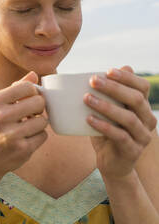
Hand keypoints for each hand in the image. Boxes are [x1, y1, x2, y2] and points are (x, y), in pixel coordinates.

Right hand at [0, 71, 48, 182]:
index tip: (28, 100)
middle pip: (38, 102)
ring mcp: (11, 134)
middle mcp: (0, 117)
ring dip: (39, 124)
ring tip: (27, 128)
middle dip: (39, 108)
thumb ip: (15, 89)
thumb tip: (34, 74)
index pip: (27, 87)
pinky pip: (43, 136)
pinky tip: (26, 139)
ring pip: (43, 120)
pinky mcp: (22, 149)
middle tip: (31, 114)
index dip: (33, 92)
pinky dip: (38, 137)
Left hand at [84, 65, 157, 179]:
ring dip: (106, 106)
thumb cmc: (106, 132)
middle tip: (93, 81)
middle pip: (136, 99)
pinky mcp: (133, 150)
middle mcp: (147, 120)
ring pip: (129, 118)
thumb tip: (96, 74)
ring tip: (86, 98)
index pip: (142, 87)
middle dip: (114, 88)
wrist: (112, 163)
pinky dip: (104, 126)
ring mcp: (142, 136)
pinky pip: (120, 136)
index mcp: (142, 107)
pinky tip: (89, 119)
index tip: (108, 71)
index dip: (128, 78)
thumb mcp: (105, 112)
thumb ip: (105, 96)